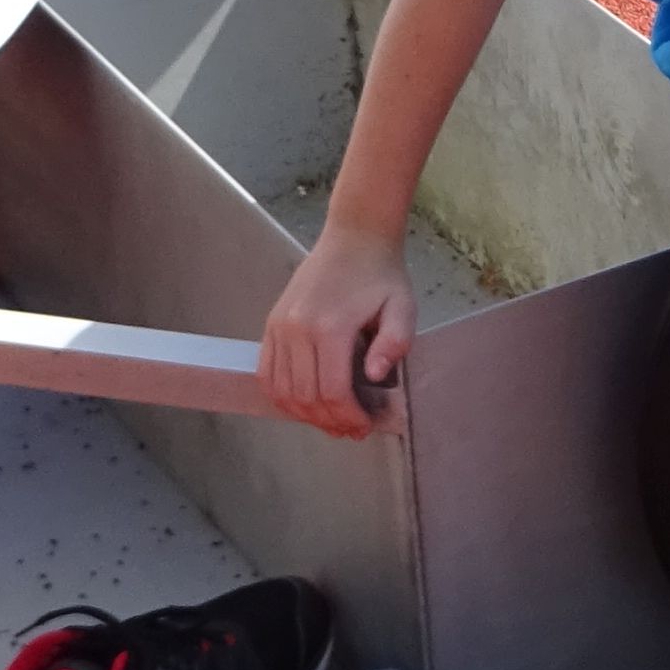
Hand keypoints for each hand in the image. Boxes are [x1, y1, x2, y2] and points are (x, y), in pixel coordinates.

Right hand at [259, 230, 413, 439]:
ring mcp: (279, 327)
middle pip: (306, 397)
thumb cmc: (381, 276)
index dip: (349, 417)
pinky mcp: (271, 325)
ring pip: (282, 390)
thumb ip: (394, 343)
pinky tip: (303, 404)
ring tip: (330, 420)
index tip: (365, 426)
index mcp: (331, 327)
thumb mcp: (403, 307)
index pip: (333, 391)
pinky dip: (281, 396)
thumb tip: (374, 376)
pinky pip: (266, 373)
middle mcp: (298, 328)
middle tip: (351, 429)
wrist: (353, 239)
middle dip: (329, 421)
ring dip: (304, 415)